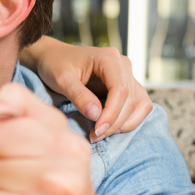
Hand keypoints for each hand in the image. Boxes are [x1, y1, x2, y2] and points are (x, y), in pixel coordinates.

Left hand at [20, 37, 152, 141]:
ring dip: (124, 124)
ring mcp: (128, 76)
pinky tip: (109, 128)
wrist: (54, 57)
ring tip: (101, 134)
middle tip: (94, 137)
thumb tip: (96, 115)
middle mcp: (123, 66)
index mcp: (109, 58)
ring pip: (140, 105)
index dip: (111, 114)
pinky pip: (139, 107)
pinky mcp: (127, 87)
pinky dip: (128, 121)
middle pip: (131, 100)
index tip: (97, 131)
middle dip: (115, 123)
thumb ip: (78, 95)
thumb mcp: (61, 79)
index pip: (120, 89)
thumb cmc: (56, 64)